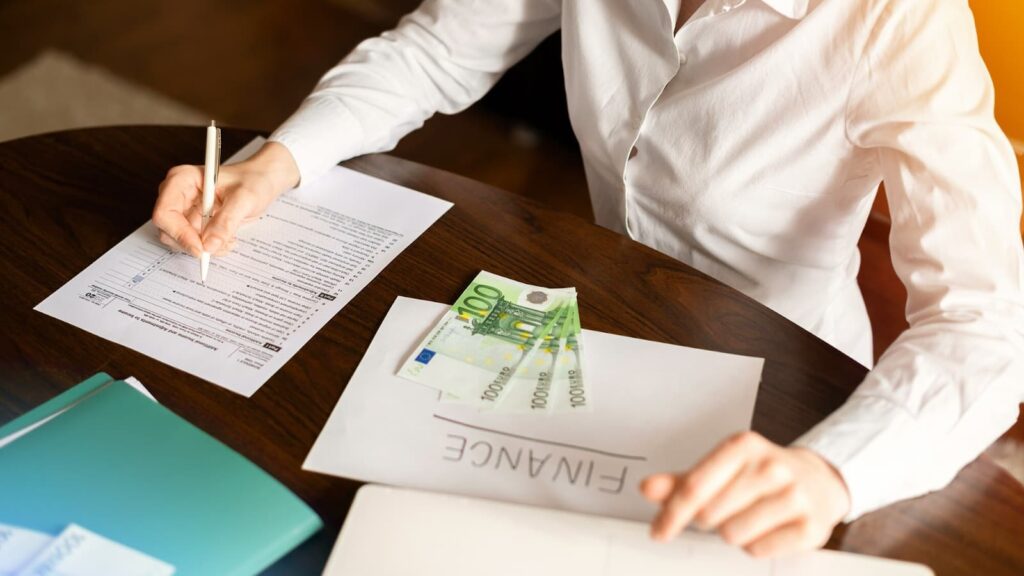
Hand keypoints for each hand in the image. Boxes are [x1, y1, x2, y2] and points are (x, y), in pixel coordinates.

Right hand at [152, 141, 299, 256]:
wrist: (263, 181)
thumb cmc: (254, 180)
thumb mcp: (245, 199)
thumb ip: (226, 222)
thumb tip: (210, 245)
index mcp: (182, 180)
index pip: (164, 213)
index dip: (179, 234)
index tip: (201, 248)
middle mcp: (178, 195)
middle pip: (168, 230)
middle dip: (194, 243)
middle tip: (221, 244)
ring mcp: (184, 210)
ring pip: (180, 241)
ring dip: (205, 247)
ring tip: (229, 238)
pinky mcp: (194, 222)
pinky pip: (193, 243)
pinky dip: (210, 247)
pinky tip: (227, 238)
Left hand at [640, 431, 849, 556]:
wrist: (818, 480)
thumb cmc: (759, 474)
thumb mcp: (721, 468)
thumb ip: (682, 481)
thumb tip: (646, 488)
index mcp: (742, 446)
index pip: (693, 487)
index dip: (671, 514)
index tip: (658, 532)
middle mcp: (770, 466)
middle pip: (710, 515)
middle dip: (708, 521)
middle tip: (723, 512)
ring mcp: (794, 496)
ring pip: (733, 535)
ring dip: (732, 533)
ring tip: (748, 518)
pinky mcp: (810, 526)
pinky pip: (759, 550)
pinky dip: (756, 546)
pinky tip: (767, 529)